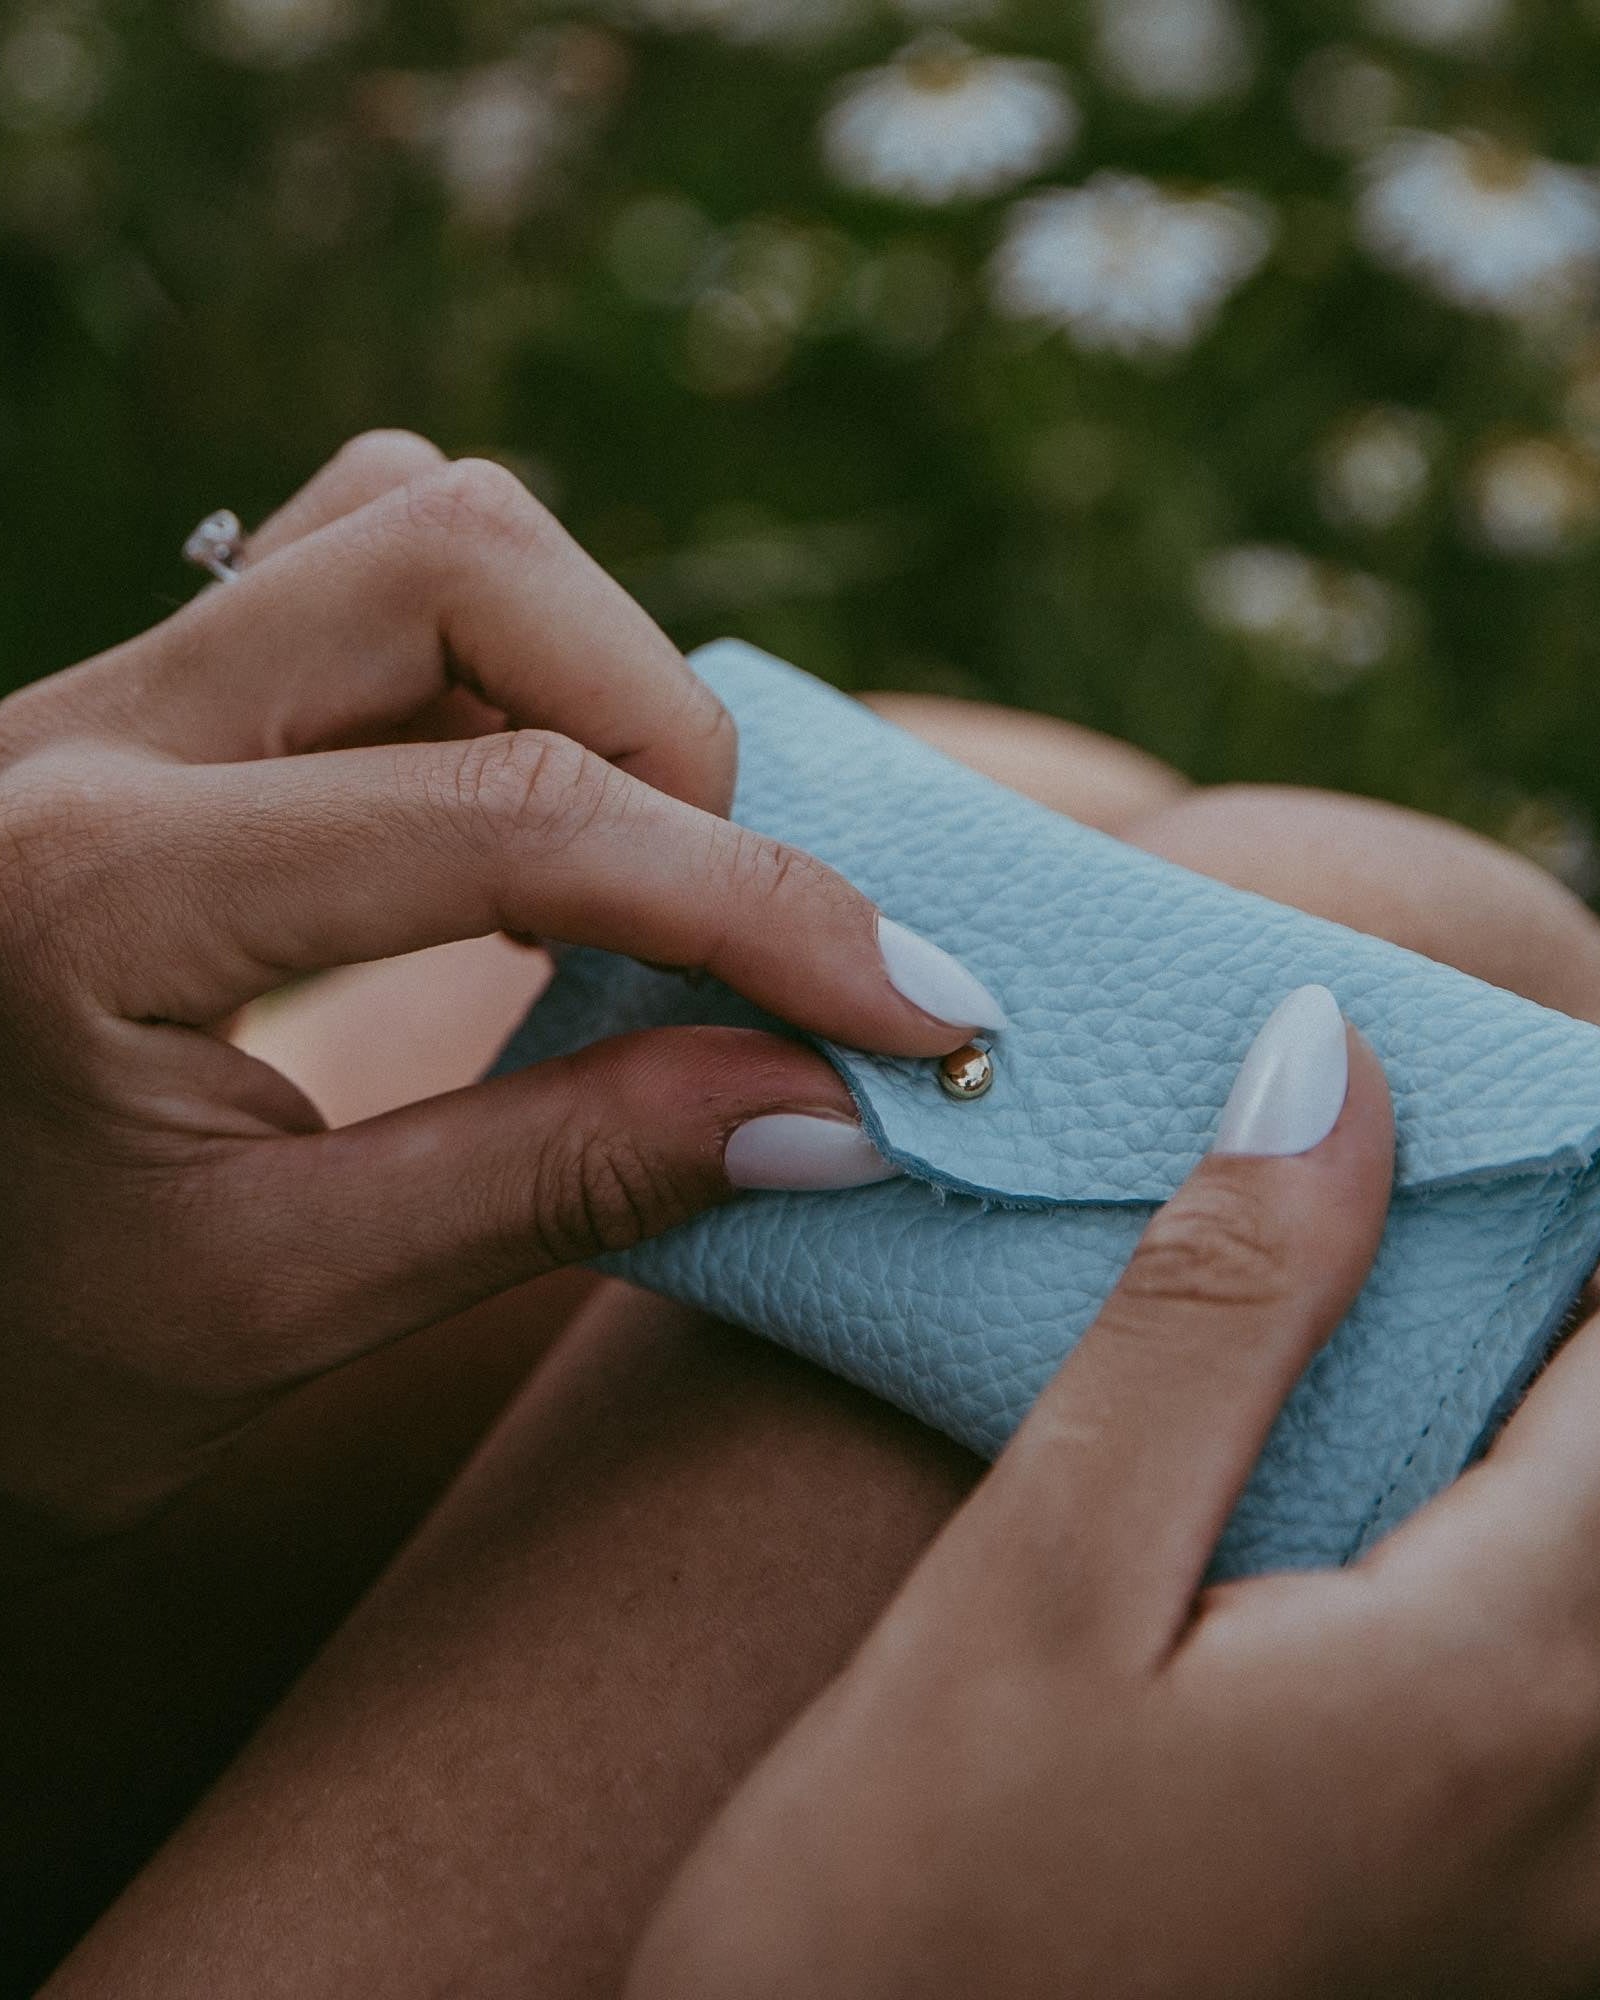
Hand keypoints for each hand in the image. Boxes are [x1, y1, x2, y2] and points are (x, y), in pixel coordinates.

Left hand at [0, 432, 1000, 1571]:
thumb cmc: (19, 1362)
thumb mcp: (279, 1310)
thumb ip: (558, 1184)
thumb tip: (828, 1105)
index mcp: (97, 895)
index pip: (514, 822)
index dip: (761, 912)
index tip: (921, 1014)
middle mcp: (85, 734)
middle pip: (460, 553)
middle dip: (669, 731)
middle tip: (722, 923)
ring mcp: (104, 692)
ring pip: (411, 518)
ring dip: (588, 669)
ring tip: (627, 861)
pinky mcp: (141, 699)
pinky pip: (357, 563)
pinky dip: (506, 660)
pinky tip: (522, 810)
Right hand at [630, 986, 1599, 1999]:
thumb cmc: (907, 1903)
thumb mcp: (1041, 1573)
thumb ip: (1215, 1312)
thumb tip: (1326, 1065)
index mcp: (1496, 1690)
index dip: (1575, 1194)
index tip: (1492, 1106)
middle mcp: (1583, 1809)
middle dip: (1555, 1306)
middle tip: (1428, 1193)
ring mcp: (1557, 1900)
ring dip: (1534, 1420)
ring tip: (1392, 1325)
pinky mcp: (1498, 1938)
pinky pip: (1567, 1683)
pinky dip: (1514, 1544)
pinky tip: (1379, 1498)